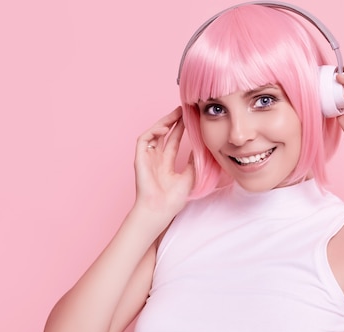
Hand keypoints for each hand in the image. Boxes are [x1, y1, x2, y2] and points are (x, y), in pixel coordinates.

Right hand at [133, 107, 193, 221]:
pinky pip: (144, 140)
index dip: (180, 130)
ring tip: (176, 114)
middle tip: (183, 110)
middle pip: (164, 135)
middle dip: (173, 121)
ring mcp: (147, 158)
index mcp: (166, 164)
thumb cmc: (173, 200)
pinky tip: (165, 128)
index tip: (190, 120)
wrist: (160, 210)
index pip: (173, 142)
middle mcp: (156, 159)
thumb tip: (203, 147)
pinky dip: (153, 131)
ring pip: (154, 134)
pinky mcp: (140, 159)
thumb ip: (194, 161)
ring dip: (164, 122)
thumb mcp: (190, 177)